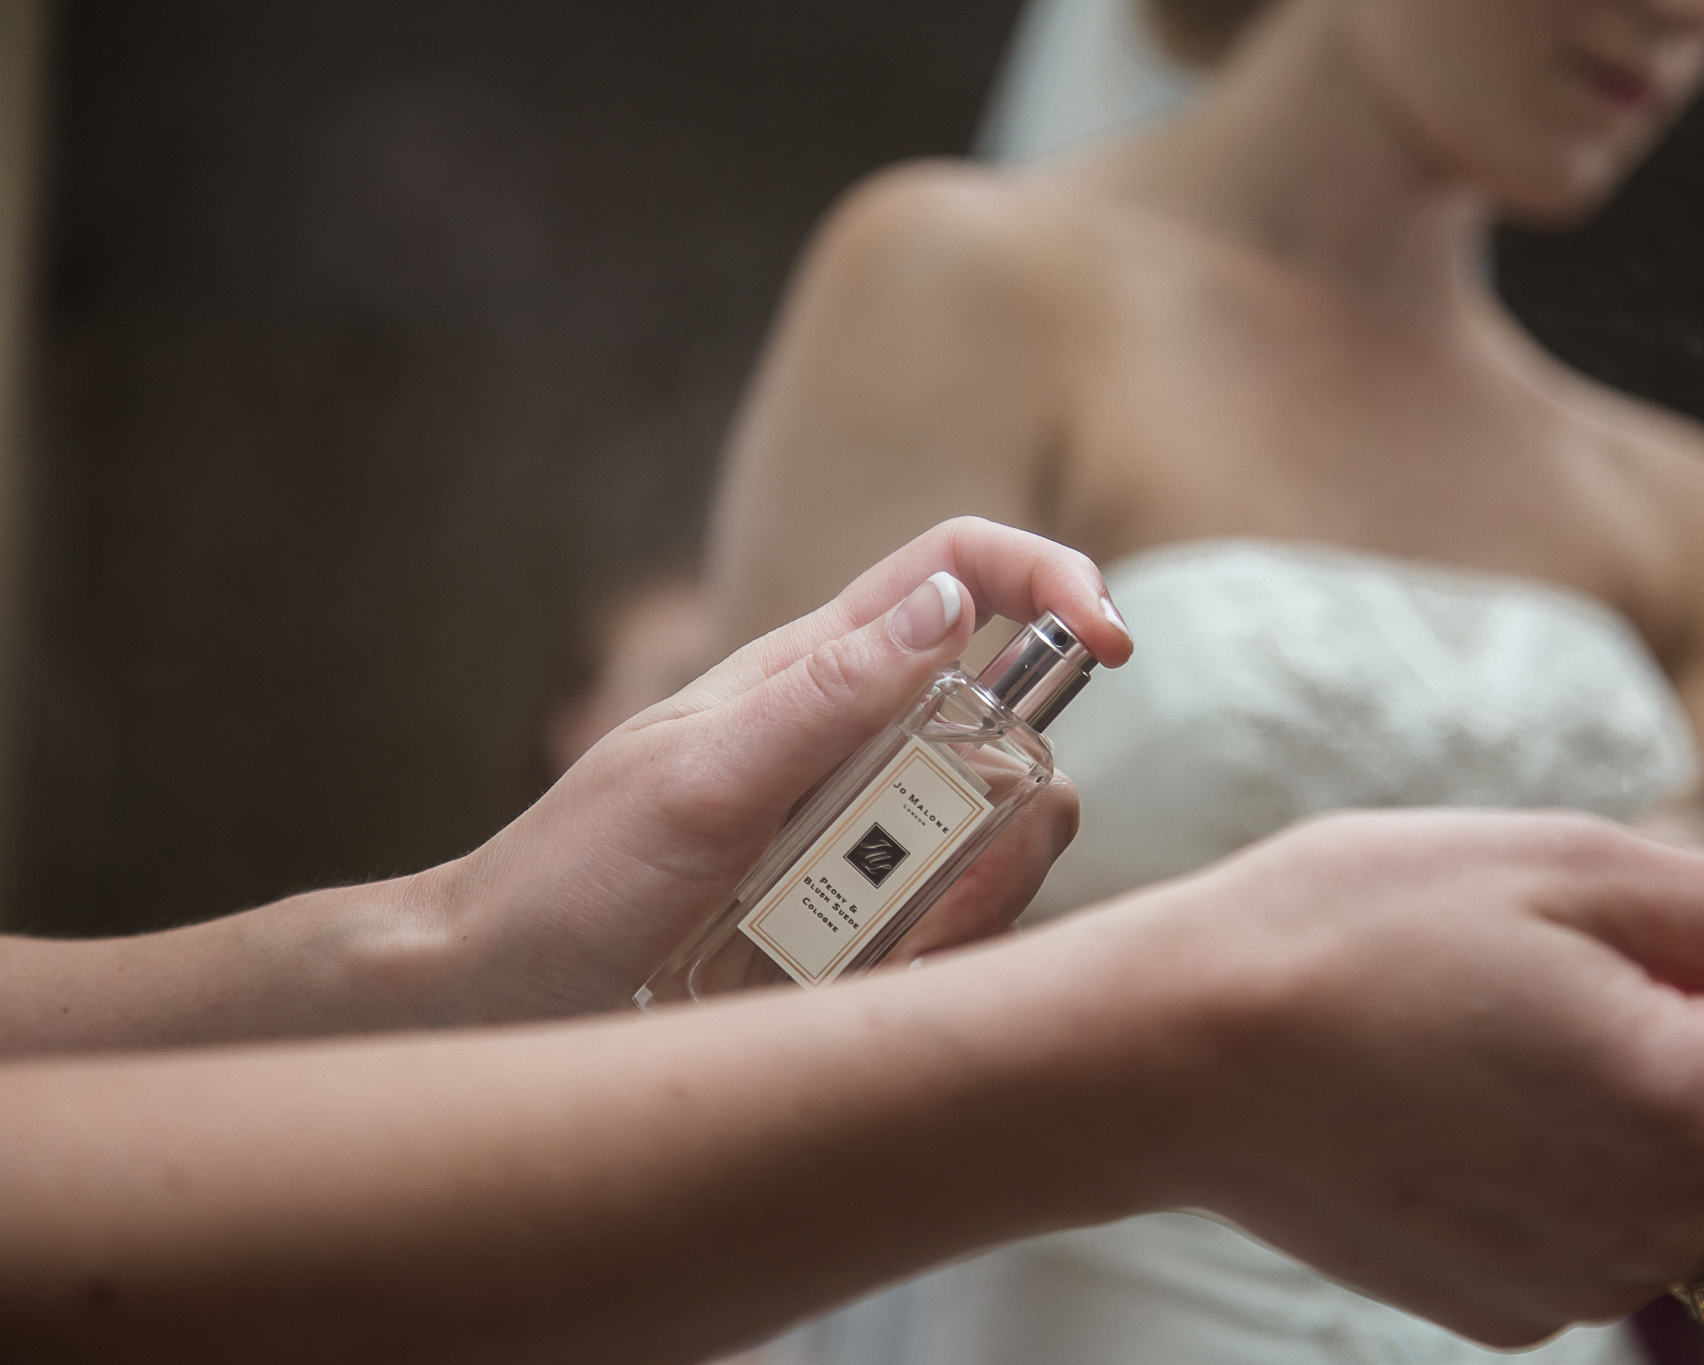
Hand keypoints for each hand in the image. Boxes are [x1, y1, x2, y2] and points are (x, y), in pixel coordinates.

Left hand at [427, 518, 1133, 1022]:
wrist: (505, 999)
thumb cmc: (573, 873)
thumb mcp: (695, 778)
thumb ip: (823, 694)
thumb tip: (951, 602)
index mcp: (820, 670)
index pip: (961, 572)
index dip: (1048, 579)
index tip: (1109, 641)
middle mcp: (863, 744)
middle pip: (1015, 732)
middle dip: (1019, 803)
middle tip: (950, 883)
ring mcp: (869, 838)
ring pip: (1003, 841)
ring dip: (978, 901)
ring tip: (888, 951)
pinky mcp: (869, 924)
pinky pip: (958, 929)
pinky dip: (942, 962)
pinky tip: (870, 987)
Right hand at [1075, 810, 1703, 1345]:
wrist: (1171, 1052)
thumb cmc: (1354, 928)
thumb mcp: (1568, 866)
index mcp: (1693, 1101)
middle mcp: (1662, 1223)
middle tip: (1620, 949)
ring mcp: (1584, 1281)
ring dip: (1685, 1092)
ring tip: (1540, 1014)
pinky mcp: (1514, 1305)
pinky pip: (1627, 1229)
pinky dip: (1602, 1158)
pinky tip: (1489, 1090)